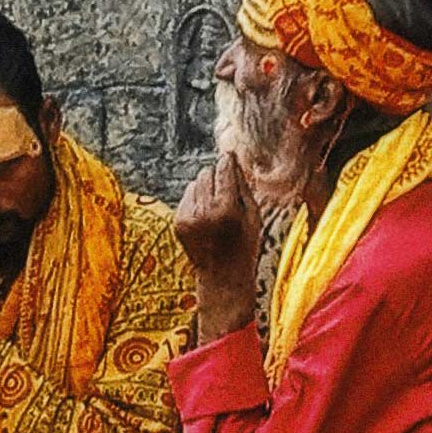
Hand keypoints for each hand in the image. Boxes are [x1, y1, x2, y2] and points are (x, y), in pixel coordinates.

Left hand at [173, 155, 262, 338]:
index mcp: (225, 209)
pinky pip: (186, 197)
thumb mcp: (253, 216)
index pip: (223, 171)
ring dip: (206, 189)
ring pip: (194, 183)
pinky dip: (196, 201)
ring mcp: (187, 217)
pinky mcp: (178, 222)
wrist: (222, 278)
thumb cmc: (245, 247)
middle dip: (216, 176)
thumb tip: (233, 160)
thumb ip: (243, 186)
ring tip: (218, 208)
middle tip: (227, 190)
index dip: (227, 161)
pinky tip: (207, 217)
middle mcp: (203, 211)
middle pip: (206, 173)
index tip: (229, 155)